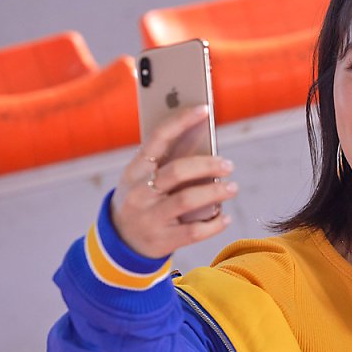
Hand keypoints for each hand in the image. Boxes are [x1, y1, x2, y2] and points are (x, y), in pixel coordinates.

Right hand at [110, 105, 238, 258]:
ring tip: (232, 187)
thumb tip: (207, 145)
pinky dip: (215, 223)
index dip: (182, 120)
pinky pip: (194, 231)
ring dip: (216, 192)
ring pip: (188, 200)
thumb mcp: (142, 178)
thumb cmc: (142, 198)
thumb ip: (166, 162)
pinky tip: (225, 217)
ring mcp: (149, 218)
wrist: (119, 242)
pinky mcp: (162, 240)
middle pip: (178, 171)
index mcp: (135, 169)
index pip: (158, 138)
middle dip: (208, 165)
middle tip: (228, 165)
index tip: (205, 109)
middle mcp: (139, 192)